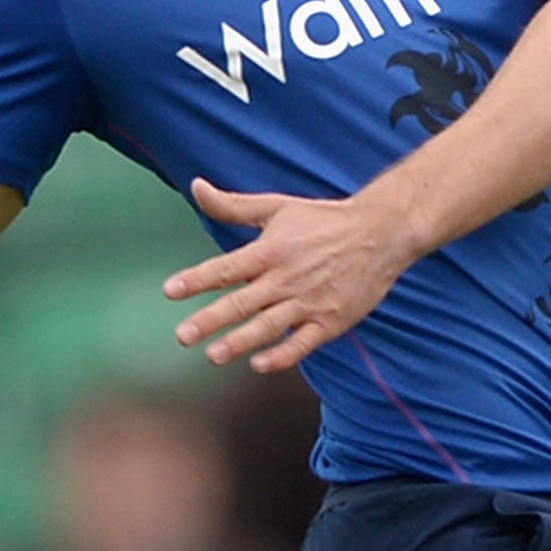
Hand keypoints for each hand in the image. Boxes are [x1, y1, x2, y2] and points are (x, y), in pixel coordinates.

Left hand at [165, 179, 417, 372]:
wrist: (381, 233)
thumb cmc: (323, 219)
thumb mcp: (277, 207)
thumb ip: (233, 205)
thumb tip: (196, 186)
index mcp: (272, 250)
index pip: (227, 268)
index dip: (197, 279)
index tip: (170, 291)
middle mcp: (288, 277)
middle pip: (243, 303)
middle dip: (210, 320)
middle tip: (182, 336)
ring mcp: (310, 302)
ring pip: (269, 326)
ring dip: (240, 342)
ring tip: (213, 355)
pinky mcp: (331, 321)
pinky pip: (302, 343)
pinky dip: (282, 355)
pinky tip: (259, 364)